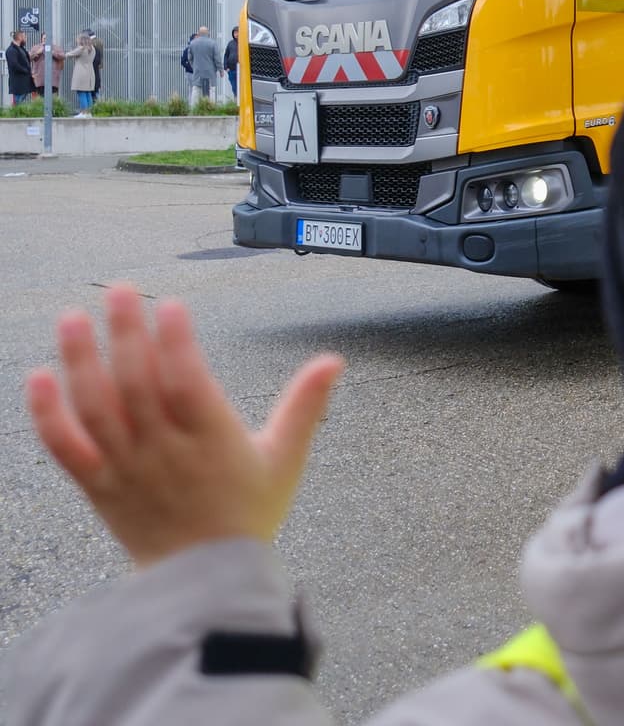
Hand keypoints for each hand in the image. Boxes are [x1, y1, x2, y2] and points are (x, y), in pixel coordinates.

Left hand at [24, 286, 343, 568]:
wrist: (205, 583)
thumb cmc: (249, 516)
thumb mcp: (286, 458)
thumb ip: (306, 405)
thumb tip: (333, 361)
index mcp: (213, 443)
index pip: (188, 384)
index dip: (178, 344)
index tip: (172, 306)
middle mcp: (164, 453)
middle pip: (137, 386)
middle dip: (127, 334)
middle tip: (120, 291)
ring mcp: (126, 469)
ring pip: (97, 409)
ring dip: (81, 361)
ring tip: (73, 318)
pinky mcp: (97, 487)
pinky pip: (65, 448)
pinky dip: (48, 414)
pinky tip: (39, 377)